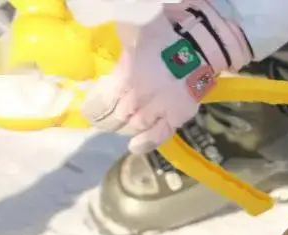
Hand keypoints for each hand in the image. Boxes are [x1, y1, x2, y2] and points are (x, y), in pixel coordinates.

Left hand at [80, 0, 251, 153]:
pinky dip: (147, 143)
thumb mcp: (132, 33)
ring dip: (124, 130)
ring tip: (119, 128)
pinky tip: (135, 147)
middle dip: (107, 121)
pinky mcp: (178, 115)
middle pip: (117, 118)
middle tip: (103, 121)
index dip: (92, 110)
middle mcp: (140, 98)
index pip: (102, 103)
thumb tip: (97, 35)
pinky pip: (160, 134)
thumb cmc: (163, 34)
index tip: (88, 111)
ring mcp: (161, 109)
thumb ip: (116, 45)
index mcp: (126, 77)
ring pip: (135, 127)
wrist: (199, 44)